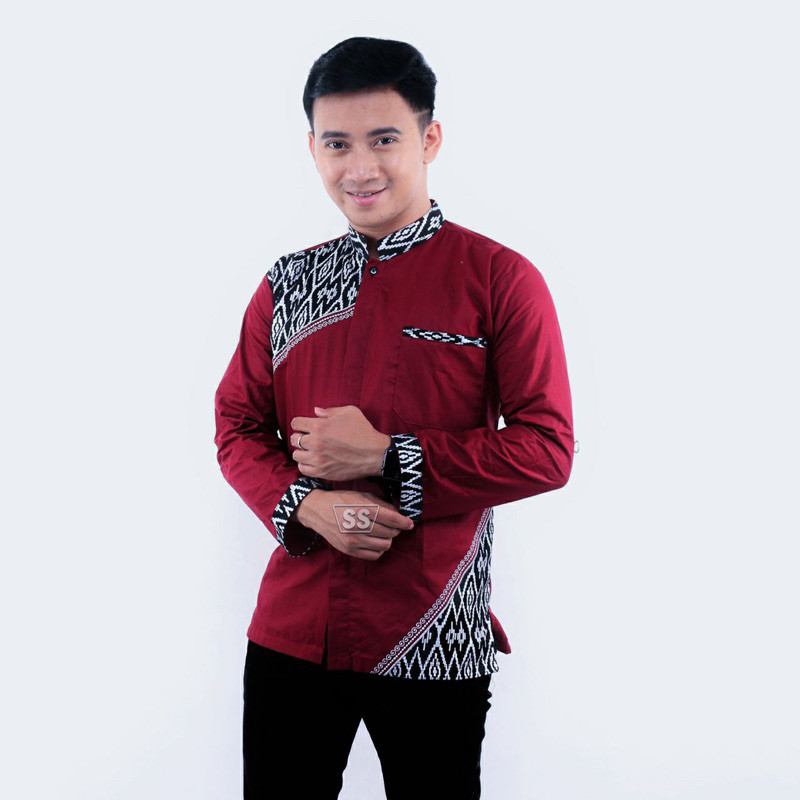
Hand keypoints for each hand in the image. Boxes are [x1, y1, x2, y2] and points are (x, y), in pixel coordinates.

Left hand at [289, 405, 389, 481]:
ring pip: (296, 455)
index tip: (305, 426)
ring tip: (310, 451)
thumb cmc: (363, 431)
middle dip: (300, 437)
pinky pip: (303, 469)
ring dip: (302, 452)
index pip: (296, 423)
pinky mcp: (322, 472)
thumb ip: (330, 410)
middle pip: (294, 439)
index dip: (300, 423)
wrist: (374, 454)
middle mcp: (315, 443)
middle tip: (308, 438)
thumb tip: (316, 411)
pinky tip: (313, 461)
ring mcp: (318, 459)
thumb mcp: (350, 412)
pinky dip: (305, 465)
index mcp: (319, 426)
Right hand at [295, 489, 413, 560]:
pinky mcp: (349, 550)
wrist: (317, 511)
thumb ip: (382, 504)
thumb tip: (399, 514)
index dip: (404, 522)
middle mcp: (358, 526)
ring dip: (388, 539)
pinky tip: (375, 541)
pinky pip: (374, 555)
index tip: (410, 523)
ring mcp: (353, 540)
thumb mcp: (362, 496)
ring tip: (383, 533)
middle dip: (395, 529)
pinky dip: (379, 549)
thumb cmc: (341, 501)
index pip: (392, 519)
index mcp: (363, 509)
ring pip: (385, 545)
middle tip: (392, 526)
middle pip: (390, 533)